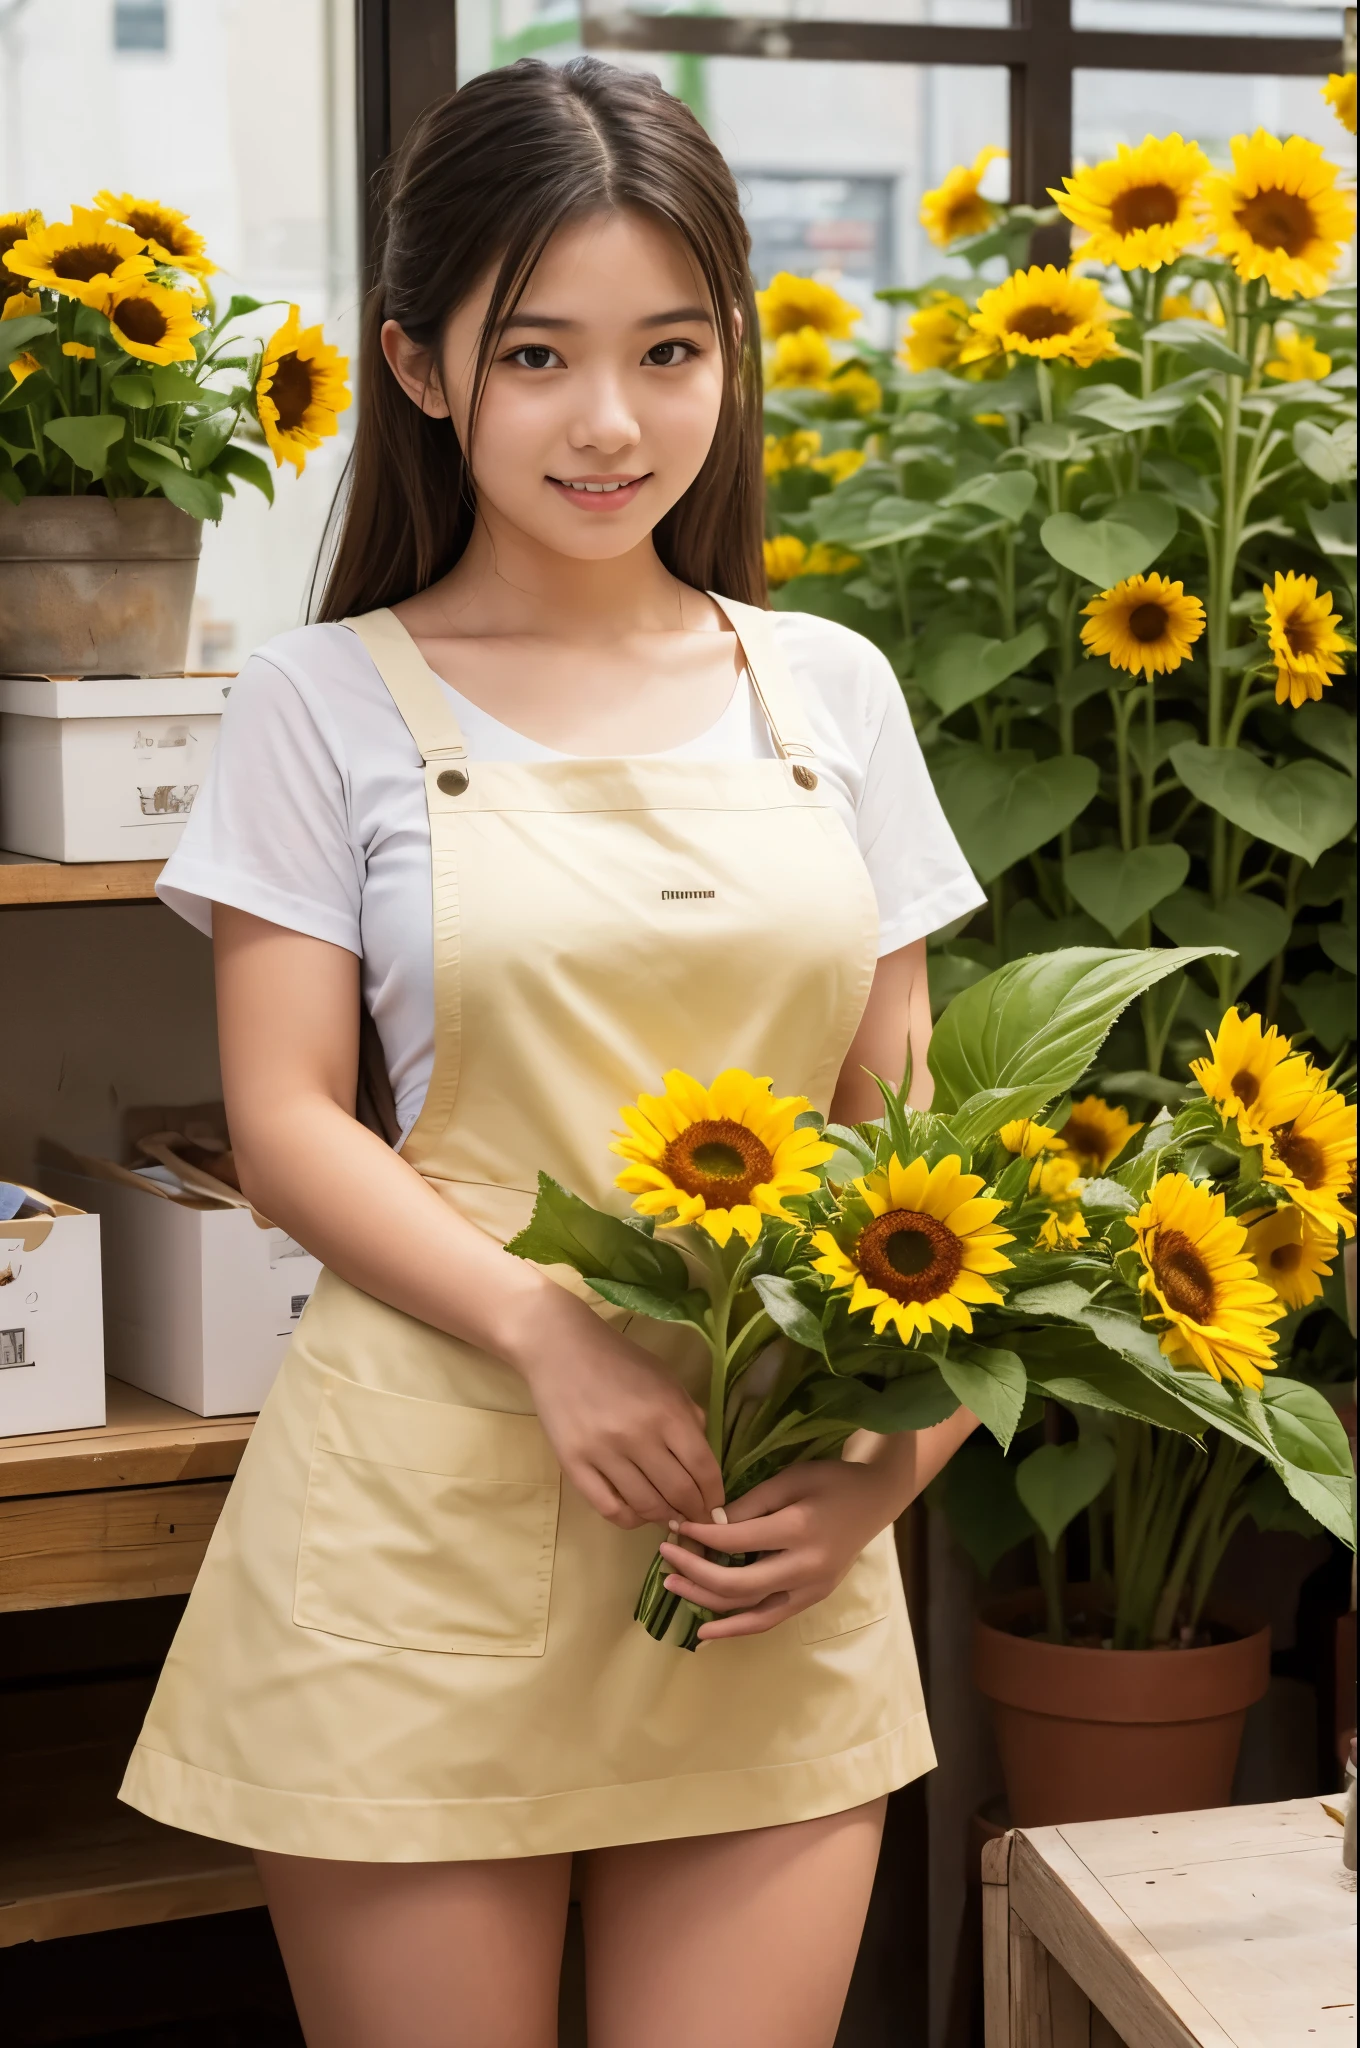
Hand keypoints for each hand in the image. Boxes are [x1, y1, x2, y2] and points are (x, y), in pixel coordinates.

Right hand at [513, 1296, 723, 1531]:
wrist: (560, 1348)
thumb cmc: (619, 1361)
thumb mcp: (666, 1379)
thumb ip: (688, 1416)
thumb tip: (702, 1461)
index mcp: (667, 1412)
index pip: (703, 1468)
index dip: (715, 1494)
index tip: (716, 1506)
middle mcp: (638, 1436)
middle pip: (678, 1493)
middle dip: (695, 1512)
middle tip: (697, 1518)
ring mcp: (604, 1453)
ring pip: (646, 1506)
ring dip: (664, 1518)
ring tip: (670, 1517)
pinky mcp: (574, 1464)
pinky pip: (608, 1508)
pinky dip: (629, 1519)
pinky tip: (637, 1513)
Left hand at [657, 1458, 897, 1642]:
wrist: (875, 1500)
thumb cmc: (831, 1480)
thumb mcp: (790, 1478)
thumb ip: (750, 1504)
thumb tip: (709, 1525)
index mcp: (798, 1530)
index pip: (735, 1542)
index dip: (699, 1536)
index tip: (675, 1526)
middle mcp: (804, 1568)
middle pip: (736, 1584)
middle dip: (693, 1571)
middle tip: (664, 1556)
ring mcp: (809, 1590)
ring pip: (750, 1611)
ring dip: (707, 1602)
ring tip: (673, 1587)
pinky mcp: (810, 1600)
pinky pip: (768, 1620)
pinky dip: (736, 1627)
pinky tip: (706, 1630)